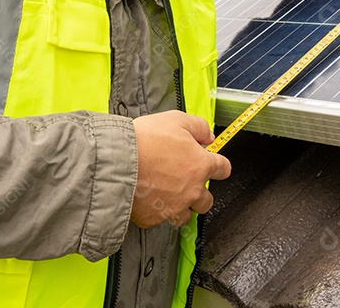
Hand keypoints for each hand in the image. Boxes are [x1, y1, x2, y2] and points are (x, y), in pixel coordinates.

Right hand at [131, 111, 231, 228]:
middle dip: (200, 192)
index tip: (214, 165)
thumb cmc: (144, 139)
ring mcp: (174, 207)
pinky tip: (148, 199)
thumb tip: (209, 136)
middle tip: (186, 182)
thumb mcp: (176, 120)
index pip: (223, 169)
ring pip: (186, 216)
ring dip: (181, 207)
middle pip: (207, 200)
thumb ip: (198, 127)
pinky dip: (156, 211)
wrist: (116, 160)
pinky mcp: (154, 218)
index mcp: (200, 166)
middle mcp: (192, 190)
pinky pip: (160, 219)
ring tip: (167, 195)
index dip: (219, 165)